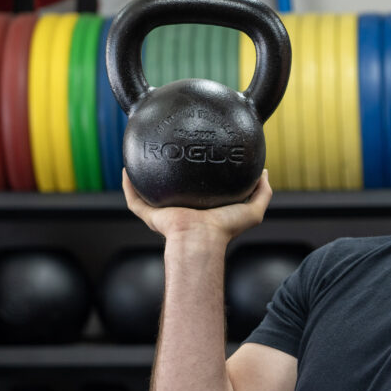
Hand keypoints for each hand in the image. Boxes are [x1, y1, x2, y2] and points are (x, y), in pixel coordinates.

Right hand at [122, 169, 272, 244]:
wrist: (202, 240)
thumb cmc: (226, 229)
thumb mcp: (254, 210)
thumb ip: (263, 192)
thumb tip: (264, 172)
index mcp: (201, 209)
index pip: (198, 190)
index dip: (198, 174)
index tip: (200, 155)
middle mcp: (181, 210)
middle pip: (172, 189)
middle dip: (169, 172)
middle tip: (169, 150)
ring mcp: (164, 213)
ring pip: (148, 192)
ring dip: (143, 177)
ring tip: (144, 155)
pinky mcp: (150, 216)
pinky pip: (134, 199)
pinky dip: (128, 186)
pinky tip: (126, 169)